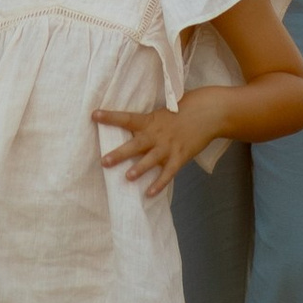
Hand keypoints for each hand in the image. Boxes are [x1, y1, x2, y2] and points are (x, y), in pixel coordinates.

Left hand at [93, 95, 216, 193]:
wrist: (209, 112)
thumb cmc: (184, 109)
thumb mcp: (163, 111)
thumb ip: (148, 121)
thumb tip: (131, 127)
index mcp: (150, 120)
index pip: (126, 118)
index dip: (110, 117)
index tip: (94, 115)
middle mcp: (157, 134)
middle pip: (135, 144)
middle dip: (119, 153)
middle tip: (104, 161)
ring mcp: (169, 146)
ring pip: (151, 160)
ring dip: (139, 168)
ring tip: (128, 177)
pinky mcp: (180, 156)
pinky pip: (168, 172)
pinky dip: (159, 183)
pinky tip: (149, 193)